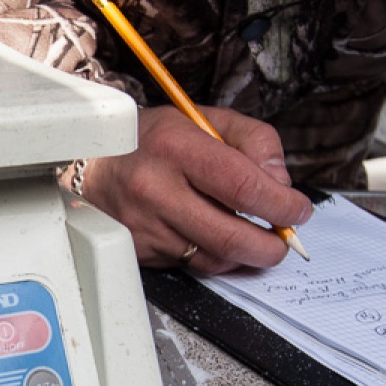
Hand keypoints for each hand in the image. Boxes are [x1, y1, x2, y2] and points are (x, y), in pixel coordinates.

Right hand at [81, 105, 313, 272]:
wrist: (86, 162)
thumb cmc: (149, 140)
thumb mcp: (201, 119)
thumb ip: (252, 140)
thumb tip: (280, 182)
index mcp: (176, 147)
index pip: (243, 186)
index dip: (282, 205)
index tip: (298, 210)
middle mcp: (156, 189)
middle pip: (231, 236)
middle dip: (271, 246)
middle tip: (284, 240)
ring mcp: (144, 226)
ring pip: (214, 258)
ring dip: (246, 254)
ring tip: (255, 237)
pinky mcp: (139, 251)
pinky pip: (192, 266)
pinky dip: (216, 257)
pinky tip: (219, 239)